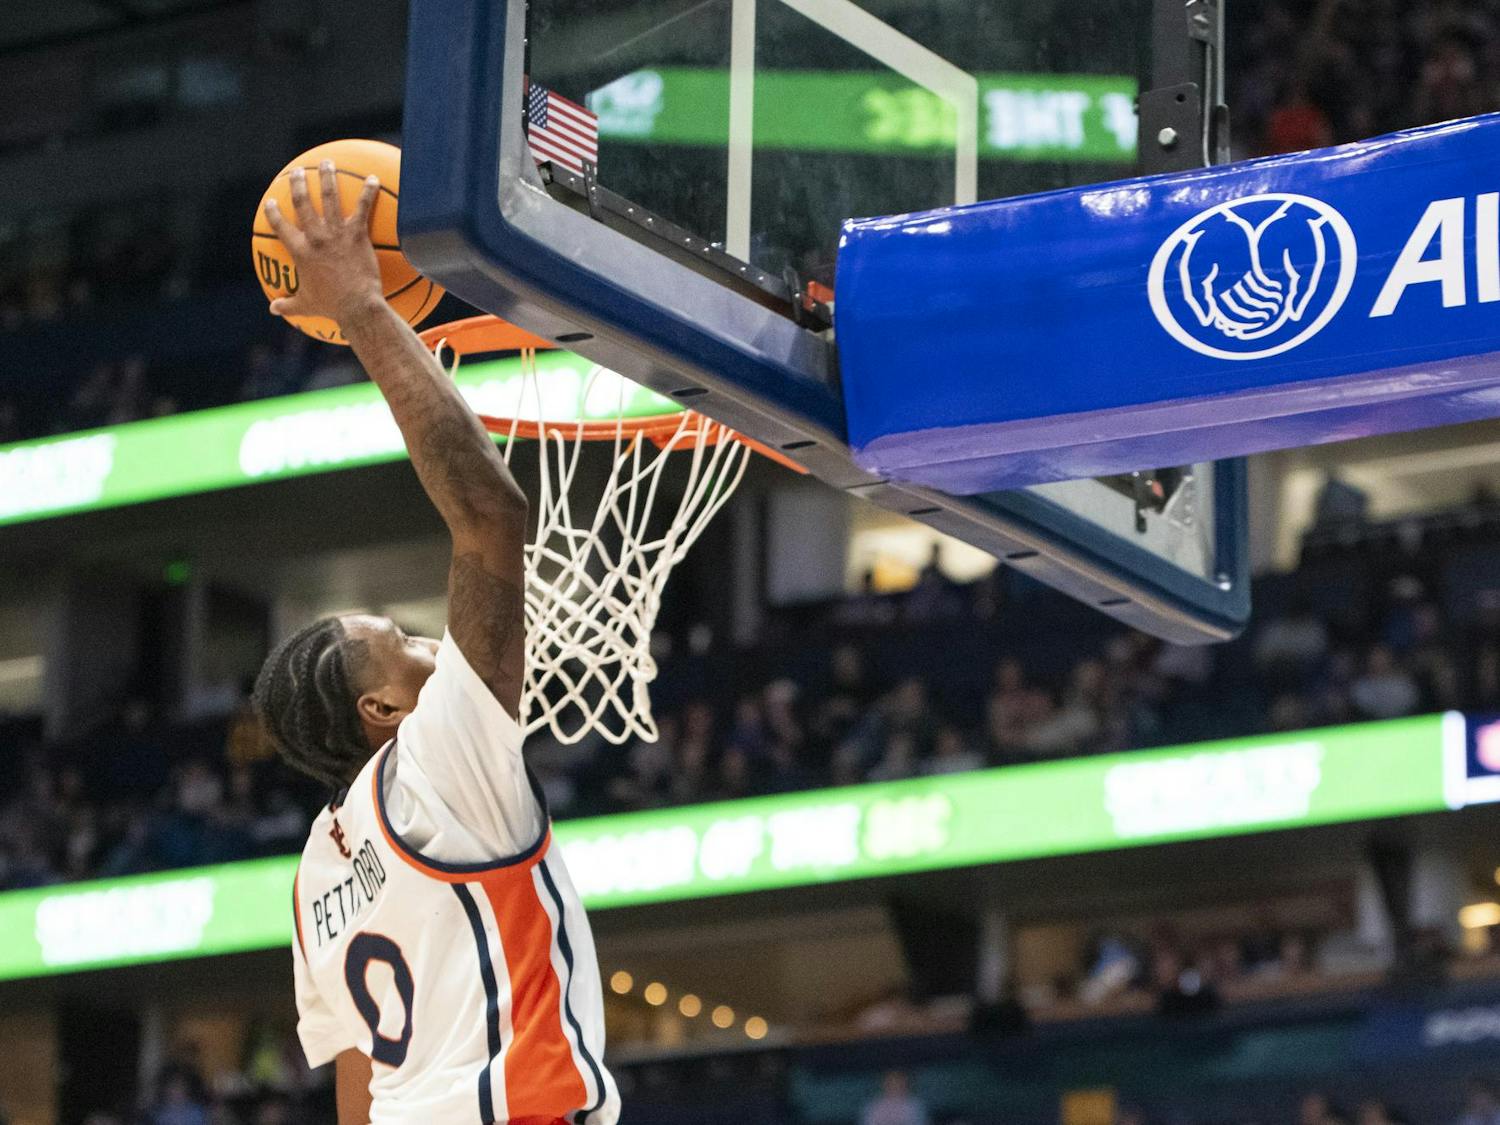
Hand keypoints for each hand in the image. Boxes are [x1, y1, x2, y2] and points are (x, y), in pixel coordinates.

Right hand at [262, 161, 383, 324]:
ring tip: (327, 163)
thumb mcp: (306, 306)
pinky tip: (372, 179)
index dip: (274, 212)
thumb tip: (273, 309)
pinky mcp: (357, 234)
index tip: (272, 202)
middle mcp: (315, 237)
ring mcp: (336, 233)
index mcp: (300, 251)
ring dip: (327, 177)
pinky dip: (368, 192)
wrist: (357, 306)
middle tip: (299, 172)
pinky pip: (363, 207)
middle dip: (299, 183)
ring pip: (329, 197)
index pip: (280, 226)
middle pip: (303, 202)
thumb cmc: (332, 306)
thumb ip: (288, 305)